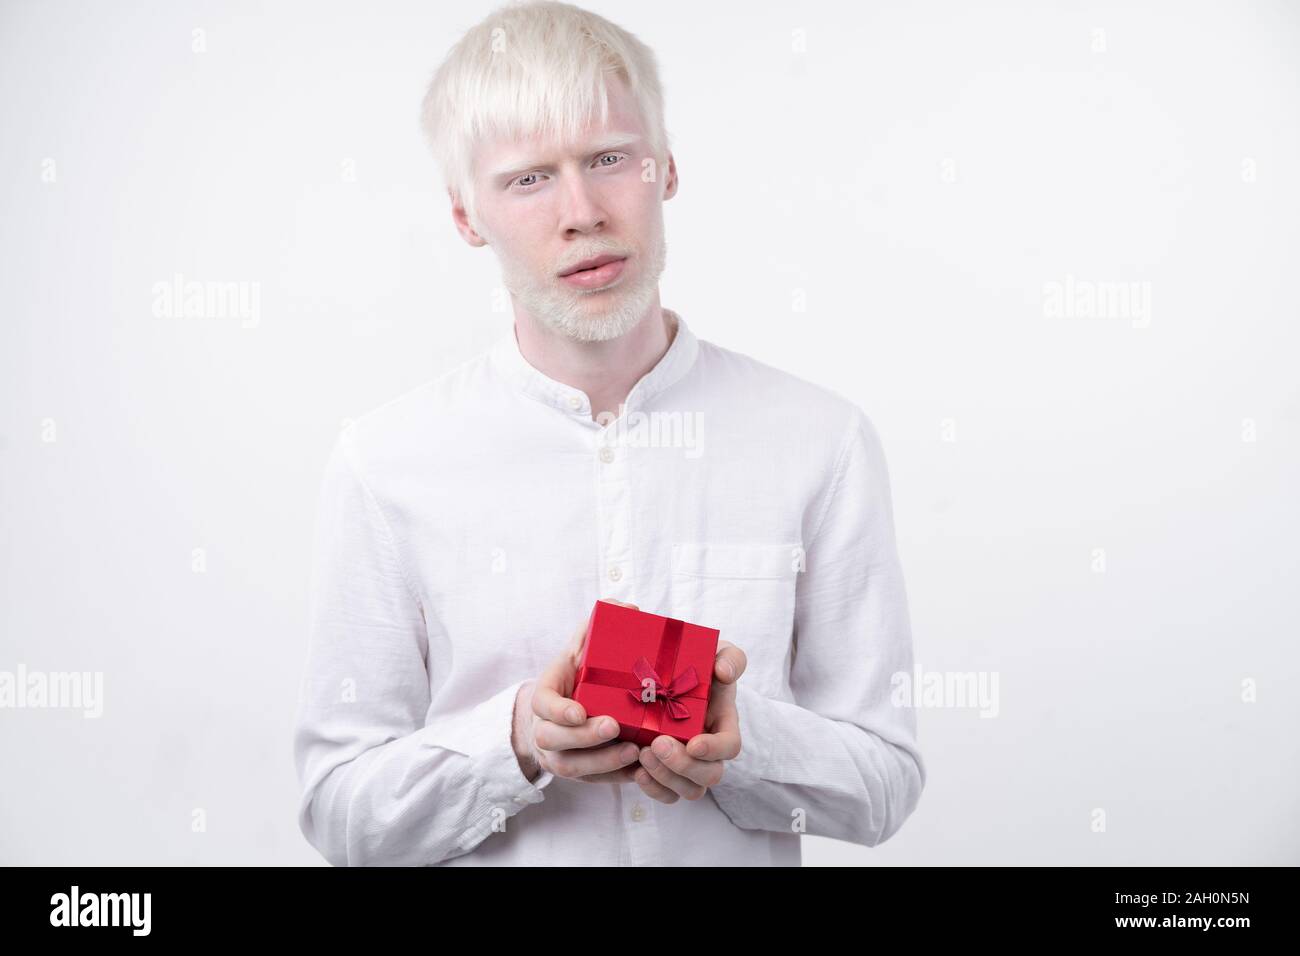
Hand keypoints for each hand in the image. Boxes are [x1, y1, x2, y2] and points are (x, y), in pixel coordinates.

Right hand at [513, 599, 643, 783]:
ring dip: (602, 761)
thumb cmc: (577, 676)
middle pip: (554, 740)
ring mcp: (559, 754)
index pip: (542, 704)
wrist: (564, 712)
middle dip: (583, 737)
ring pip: (572, 767)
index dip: (558, 710)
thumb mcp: (581, 648)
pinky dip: (615, 777)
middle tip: (613, 727)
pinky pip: (593, 781)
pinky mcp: (579, 773)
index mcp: (544, 696)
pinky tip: (639, 768)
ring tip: (633, 750)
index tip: (578, 710)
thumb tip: (627, 609)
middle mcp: (545, 729)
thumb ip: (597, 626)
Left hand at [633, 638, 746, 802]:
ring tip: (642, 754)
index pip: (730, 747)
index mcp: (724, 723)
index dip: (714, 750)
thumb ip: (729, 658)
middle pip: (709, 775)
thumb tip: (724, 672)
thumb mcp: (717, 653)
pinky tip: (636, 770)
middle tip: (657, 743)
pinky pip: (666, 793)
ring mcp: (688, 764)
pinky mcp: (666, 771)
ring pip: (689, 790)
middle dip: (683, 765)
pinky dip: (652, 788)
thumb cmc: (698, 664)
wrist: (671, 674)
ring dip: (665, 777)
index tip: (694, 743)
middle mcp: (708, 750)